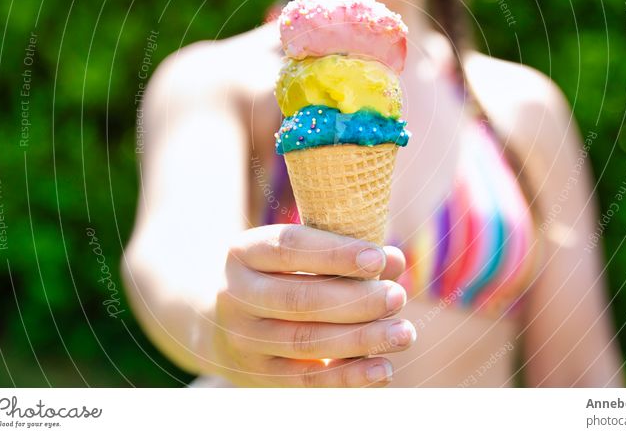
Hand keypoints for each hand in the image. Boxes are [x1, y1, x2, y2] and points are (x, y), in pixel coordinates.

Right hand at [210, 224, 414, 386]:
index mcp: (245, 251)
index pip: (290, 247)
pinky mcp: (259, 374)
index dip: (335, 253)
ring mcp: (244, 338)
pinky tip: (384, 369)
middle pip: (300, 298)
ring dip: (361, 339)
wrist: (222, 323)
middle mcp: (237, 294)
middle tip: (397, 297)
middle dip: (355, 299)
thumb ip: (347, 253)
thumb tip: (394, 261)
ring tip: (403, 333)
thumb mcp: (299, 254)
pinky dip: (349, 376)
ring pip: (306, 341)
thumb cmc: (279, 275)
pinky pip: (307, 379)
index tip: (377, 259)